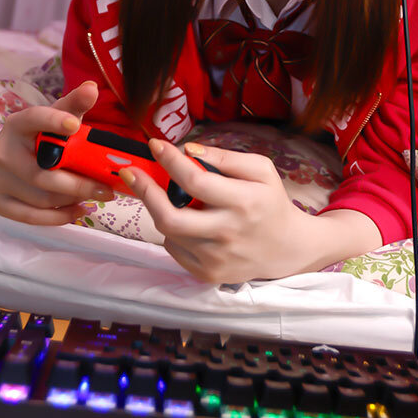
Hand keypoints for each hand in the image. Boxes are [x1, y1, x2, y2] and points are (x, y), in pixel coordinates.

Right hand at [0, 81, 114, 224]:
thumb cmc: (32, 137)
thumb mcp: (50, 119)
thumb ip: (72, 105)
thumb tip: (92, 88)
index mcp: (17, 126)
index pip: (34, 119)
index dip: (53, 121)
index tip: (74, 124)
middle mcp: (3, 152)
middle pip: (44, 172)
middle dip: (80, 182)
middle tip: (107, 186)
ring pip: (42, 197)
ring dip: (74, 199)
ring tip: (99, 195)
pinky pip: (31, 216)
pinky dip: (60, 216)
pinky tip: (80, 210)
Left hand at [120, 139, 309, 283]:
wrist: (286, 248)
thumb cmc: (270, 202)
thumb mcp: (261, 170)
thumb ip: (226, 158)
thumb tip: (190, 151)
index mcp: (244, 202)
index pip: (196, 181)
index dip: (170, 161)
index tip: (155, 144)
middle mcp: (227, 233)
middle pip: (170, 217)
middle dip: (145, 191)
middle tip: (131, 173)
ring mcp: (216, 258)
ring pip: (168, 232)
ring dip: (160, 209)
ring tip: (167, 196)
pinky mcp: (207, 274)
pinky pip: (174, 249)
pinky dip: (172, 231)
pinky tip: (186, 221)